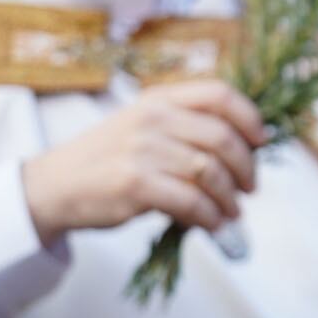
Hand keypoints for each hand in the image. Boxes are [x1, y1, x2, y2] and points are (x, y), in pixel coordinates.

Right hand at [21, 80, 266, 245]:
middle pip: (222, 137)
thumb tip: (245, 150)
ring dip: (229, 198)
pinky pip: (190, 201)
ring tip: (232, 211)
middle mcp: (153, 118)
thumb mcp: (144, 126)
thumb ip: (185, 128)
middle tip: (251, 187)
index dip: (250, 117)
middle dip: (246, 166)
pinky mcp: (134, 183)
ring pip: (210, 172)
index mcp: (159, 98)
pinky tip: (211, 224)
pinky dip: (209, 216)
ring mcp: (142, 149)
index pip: (219, 94)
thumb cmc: (109, 159)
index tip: (262, 142)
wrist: (55, 186)